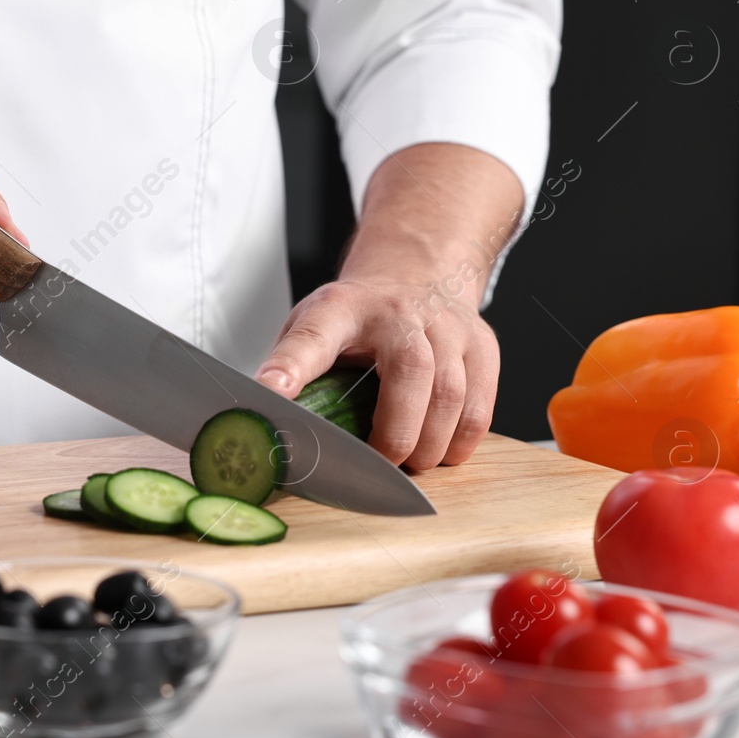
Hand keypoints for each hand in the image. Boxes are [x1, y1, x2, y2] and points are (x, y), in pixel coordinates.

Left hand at [253, 142, 524, 471]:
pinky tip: (441, 450)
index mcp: (340, 310)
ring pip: (451, 392)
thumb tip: (257, 425)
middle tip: (380, 464)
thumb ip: (293, 369)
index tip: (268, 395)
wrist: (416, 273)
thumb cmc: (356, 317)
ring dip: (429, 444)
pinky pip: (480, 404)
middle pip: (410, 370)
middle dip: (396, 432)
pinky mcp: (481, 344)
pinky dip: (461, 439)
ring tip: (409, 463)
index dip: (289, 368)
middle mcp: (398, 312)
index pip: (311, 337)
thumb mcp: (312, 326)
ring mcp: (446, 325)